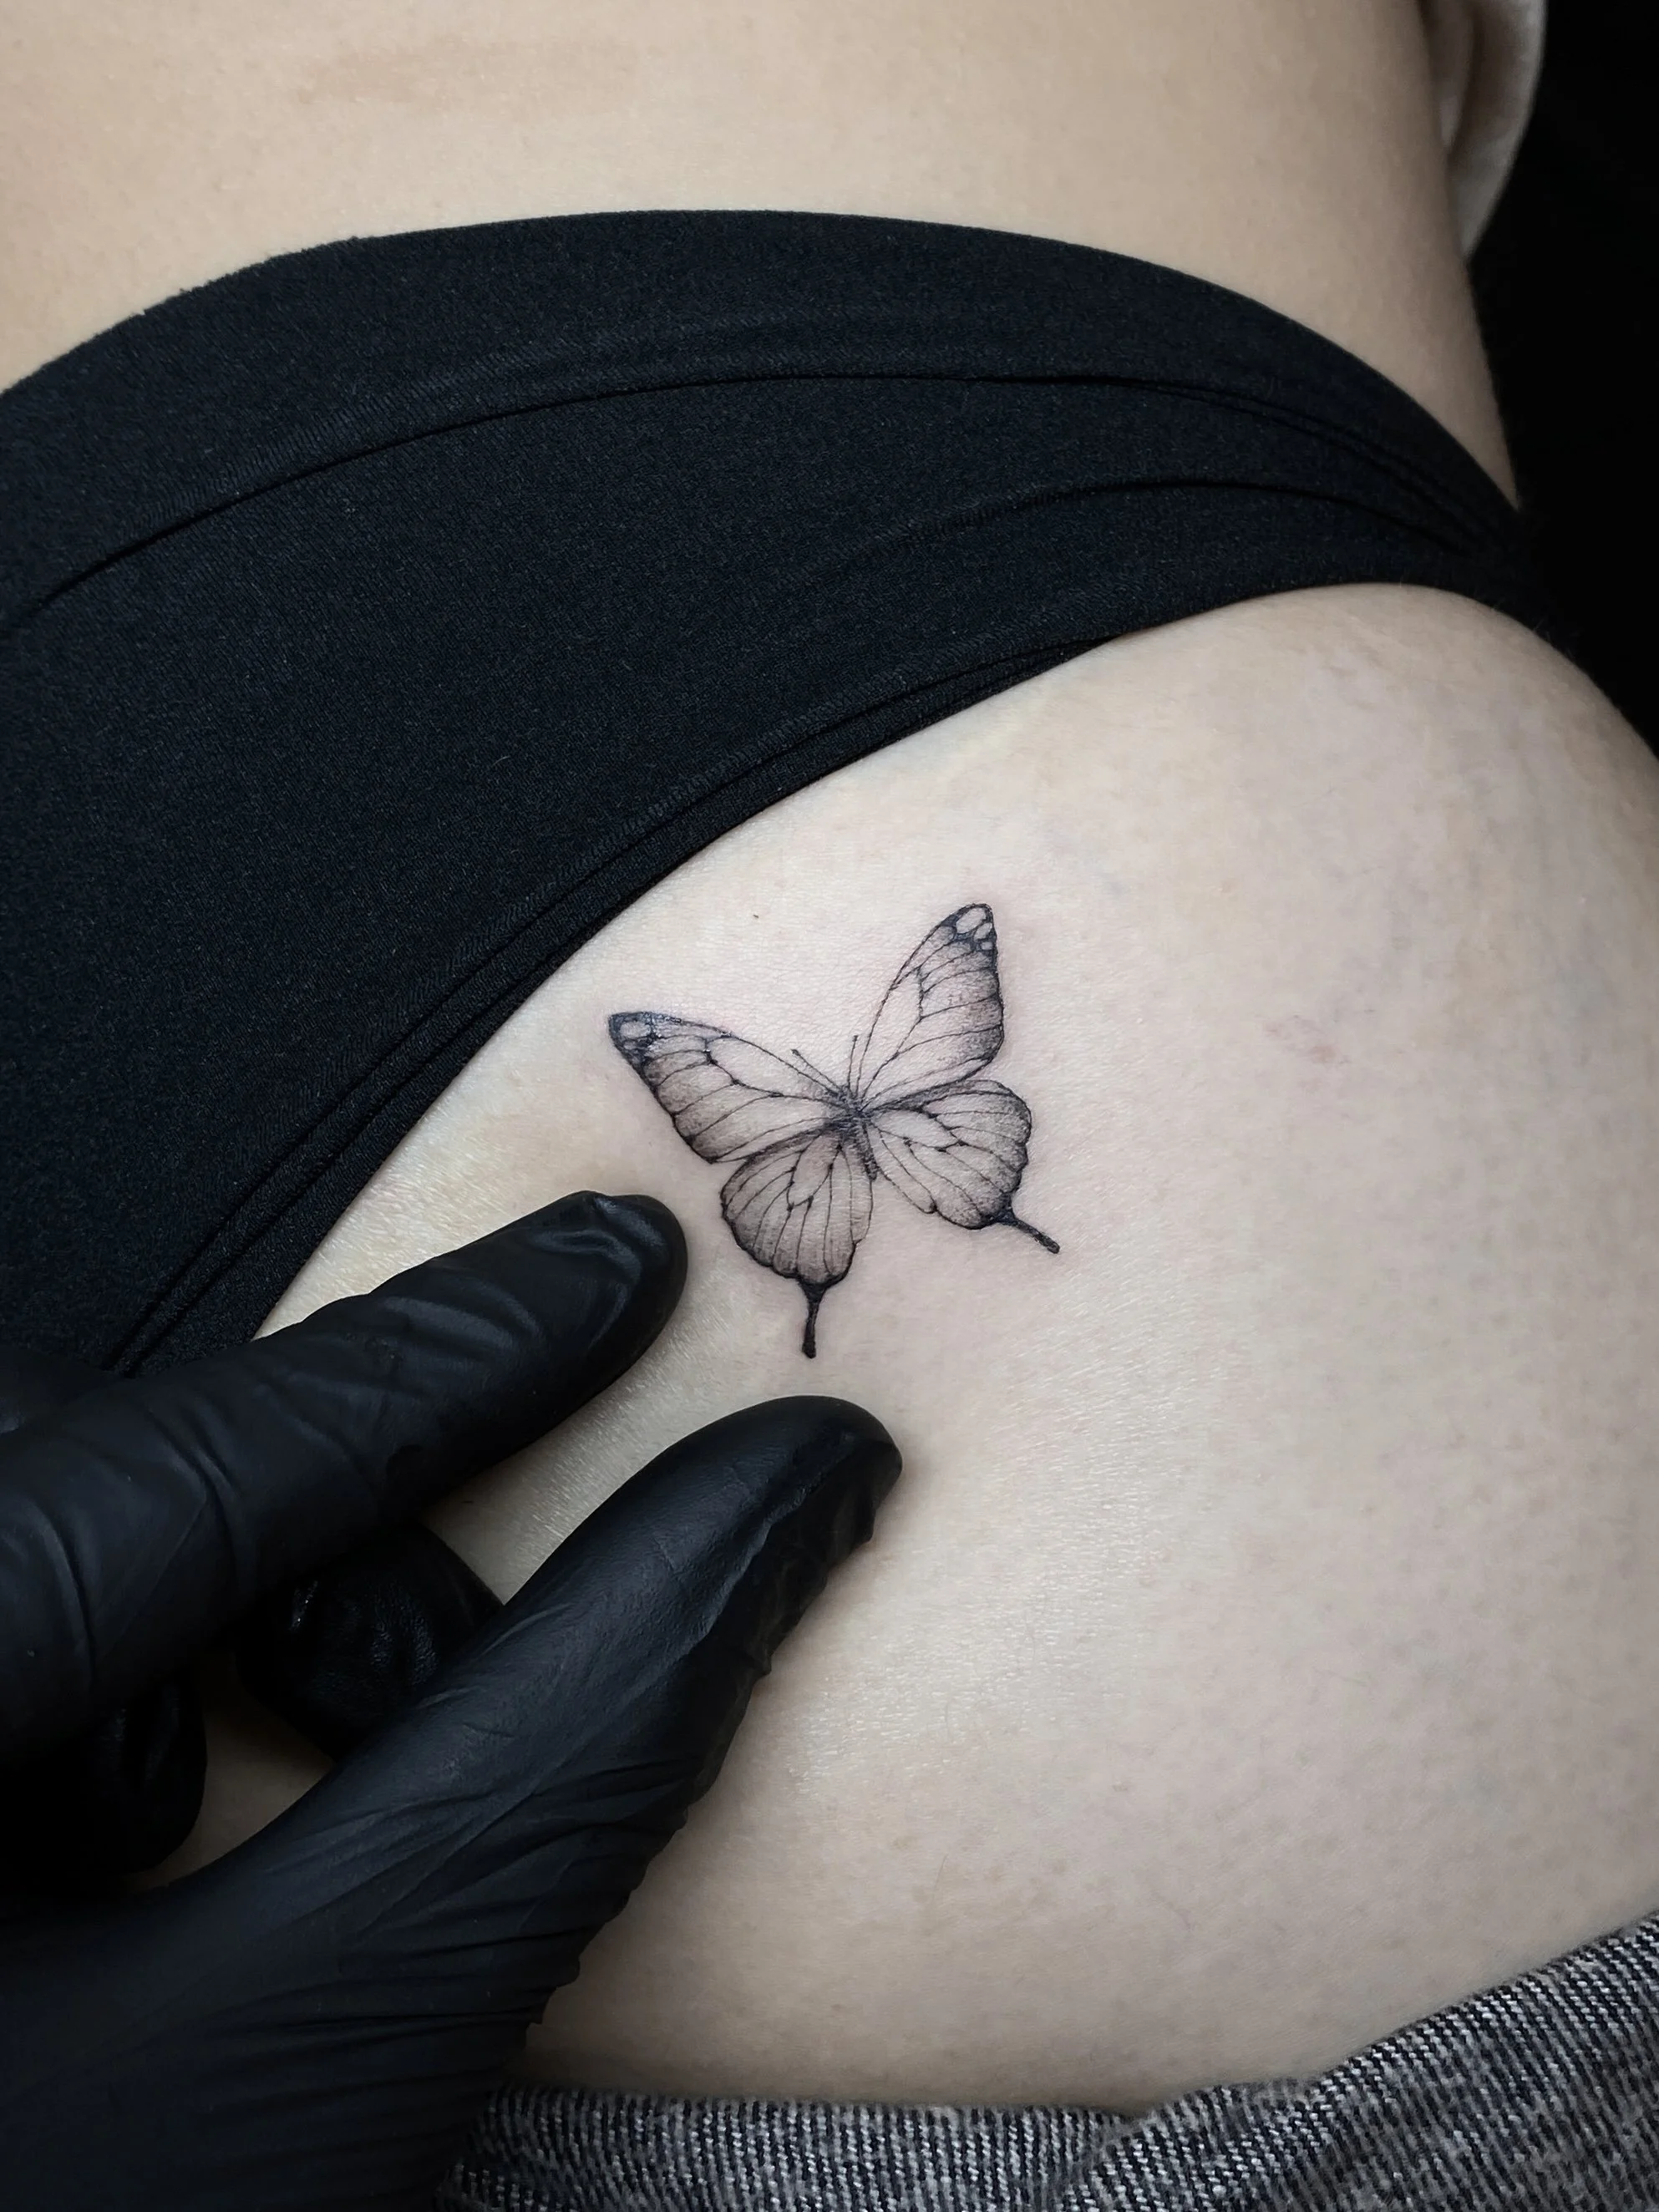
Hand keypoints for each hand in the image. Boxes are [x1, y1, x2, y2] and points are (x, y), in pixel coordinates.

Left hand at [0, 1192, 899, 2211]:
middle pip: (66, 1482)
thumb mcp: (306, 2072)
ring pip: (7, 1536)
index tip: (624, 1255)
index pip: (188, 1469)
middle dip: (284, 1553)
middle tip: (410, 1694)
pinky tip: (86, 1837)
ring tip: (209, 1811)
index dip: (450, 1357)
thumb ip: (557, 1761)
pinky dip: (53, 1668)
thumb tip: (792, 1498)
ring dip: (158, 1619)